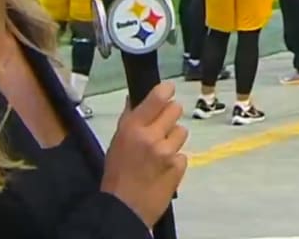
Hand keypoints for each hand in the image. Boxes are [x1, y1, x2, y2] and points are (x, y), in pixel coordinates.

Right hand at [101, 81, 188, 226]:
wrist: (124, 209)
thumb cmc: (116, 174)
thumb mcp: (116, 142)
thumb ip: (129, 119)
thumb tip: (134, 98)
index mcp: (134, 127)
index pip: (159, 97)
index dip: (166, 91)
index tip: (168, 90)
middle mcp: (153, 136)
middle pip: (176, 109)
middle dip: (170, 115)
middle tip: (162, 125)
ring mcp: (168, 152)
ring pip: (182, 131)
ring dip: (173, 138)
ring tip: (160, 151)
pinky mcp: (179, 167)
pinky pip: (182, 154)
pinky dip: (175, 159)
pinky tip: (164, 167)